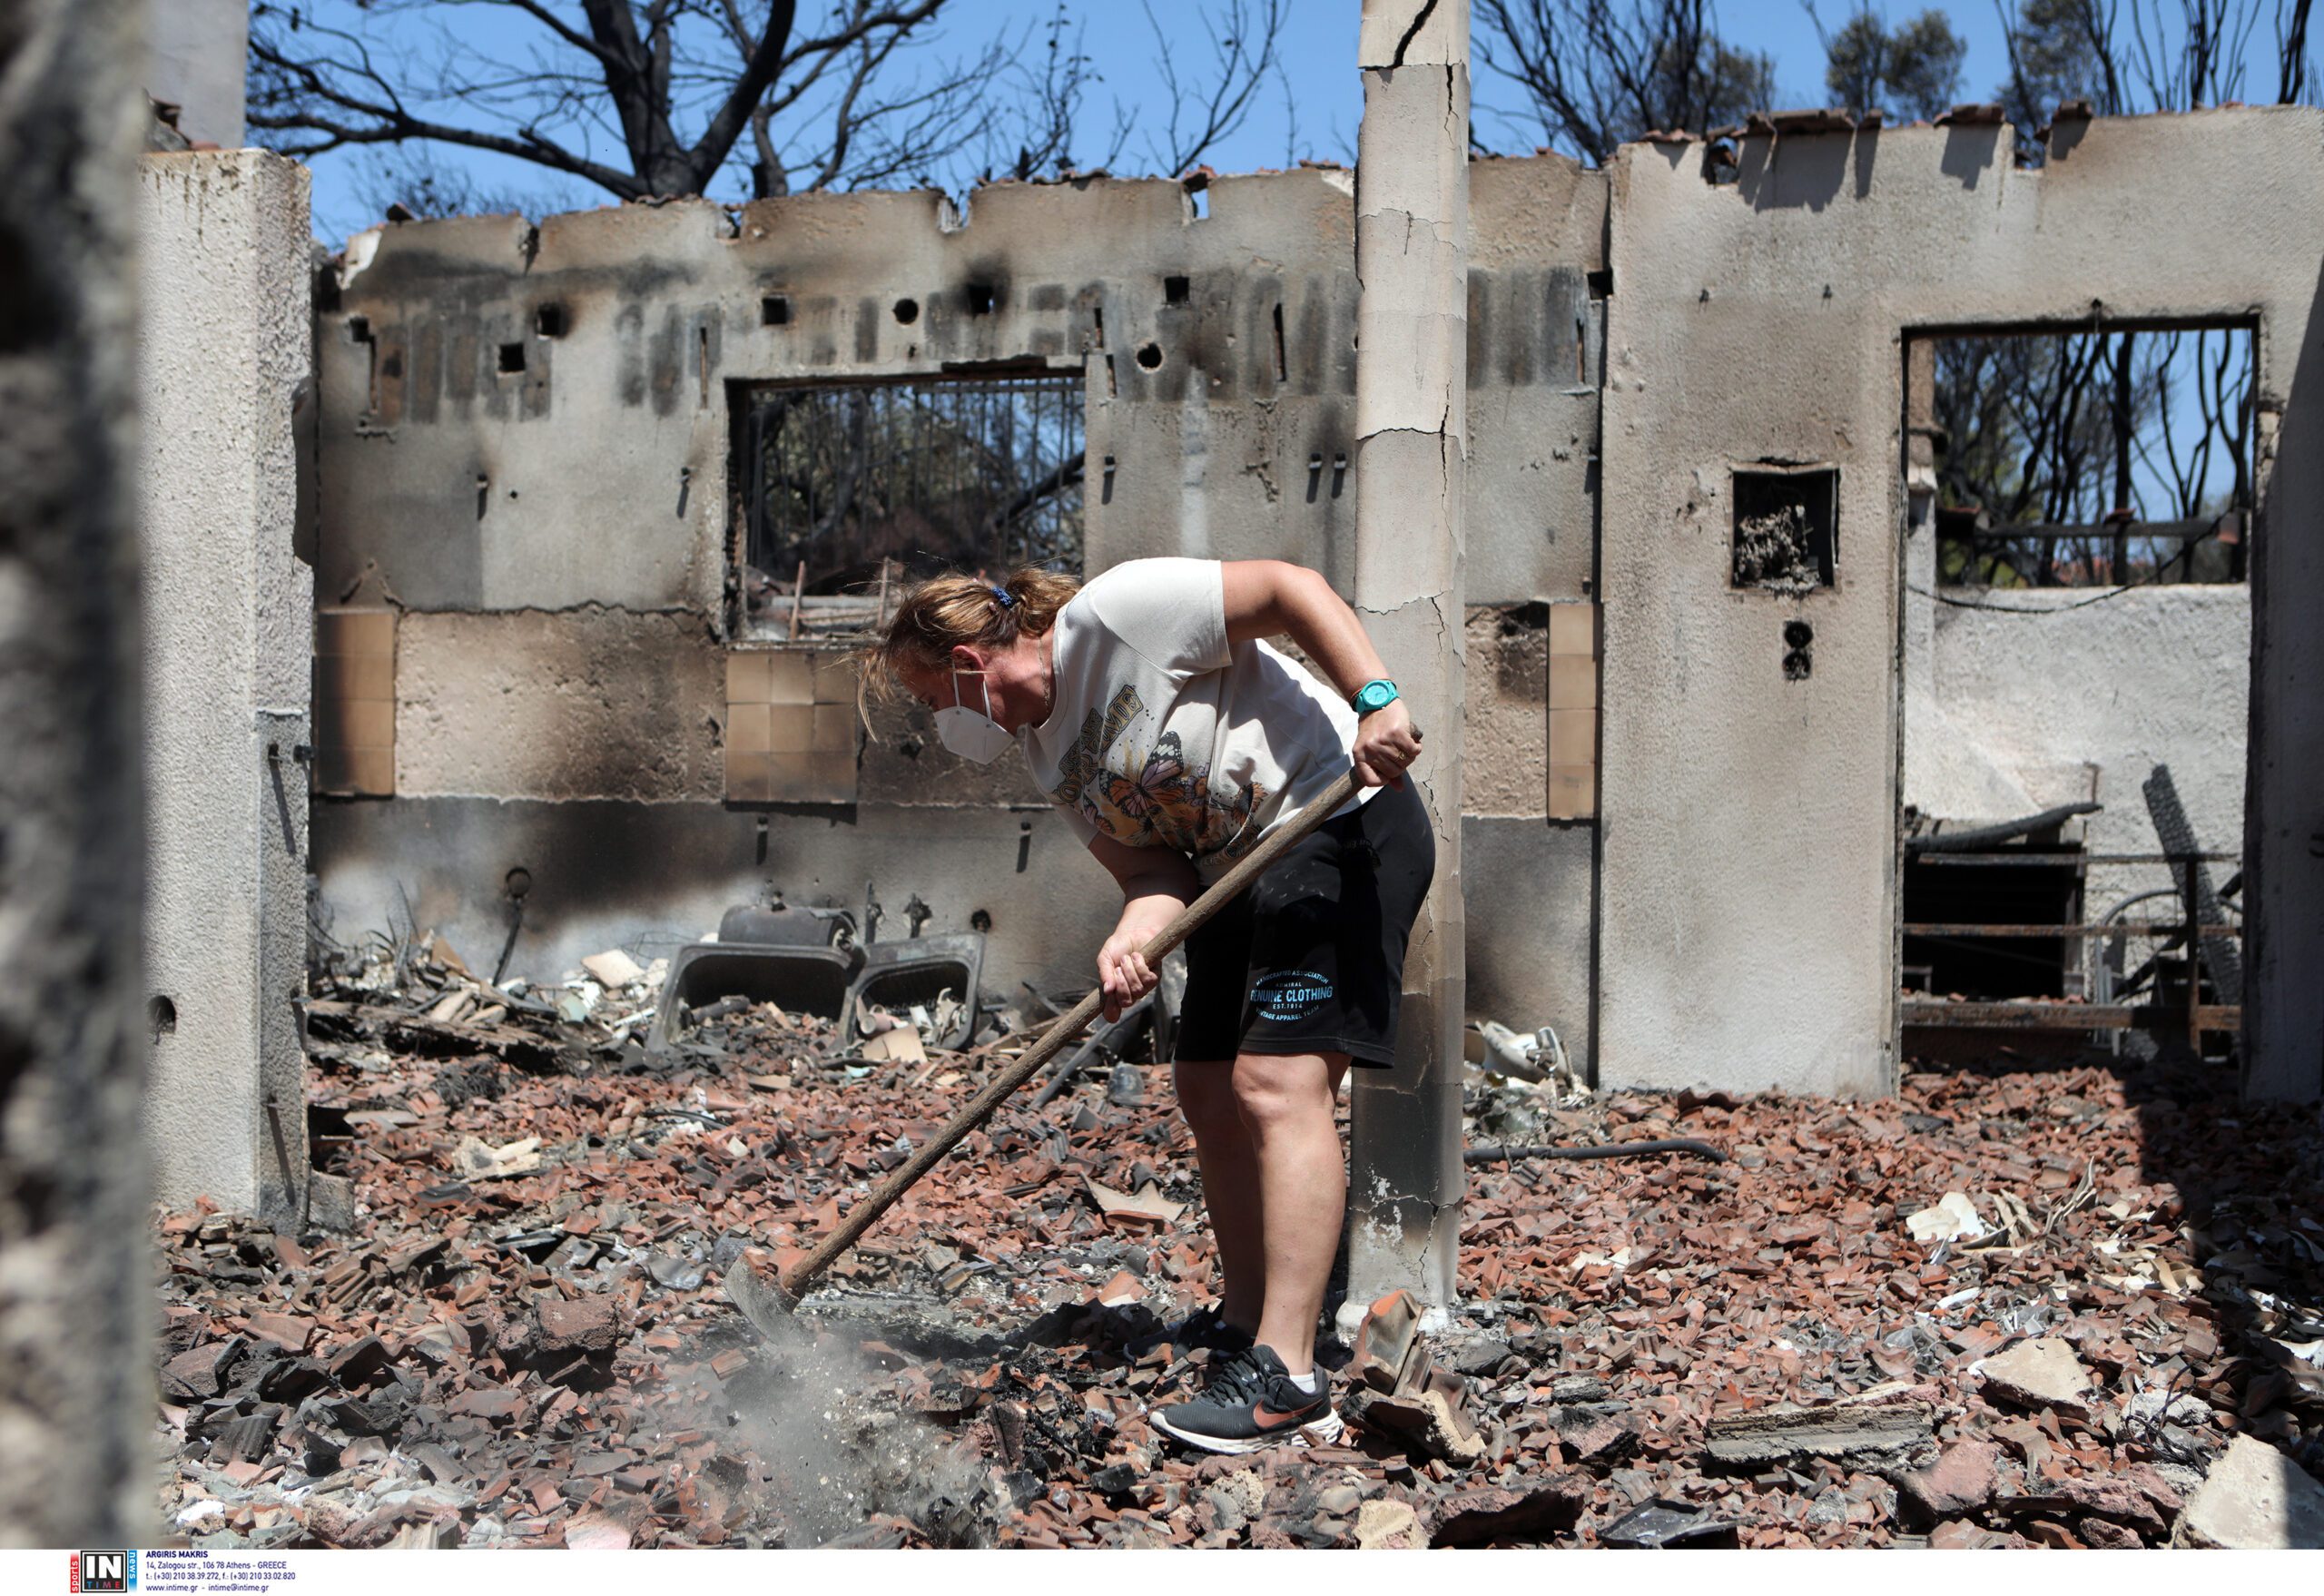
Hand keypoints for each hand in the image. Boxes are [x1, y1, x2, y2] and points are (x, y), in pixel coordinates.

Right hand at [1096, 898, 1179, 1021]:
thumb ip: (1104, 974)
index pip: (1112, 1012)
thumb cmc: (1117, 947)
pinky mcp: (1154, 978)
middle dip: (1121, 984)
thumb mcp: (1105, 958)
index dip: (1111, 1012)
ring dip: (1130, 972)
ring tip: (1126, 959)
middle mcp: (1128, 992)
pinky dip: (1140, 966)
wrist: (1133, 932)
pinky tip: (1137, 957)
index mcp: (1114, 992)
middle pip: (1126, 1002)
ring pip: (1138, 990)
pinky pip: (1149, 980)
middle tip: (1118, 968)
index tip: (1109, 1003)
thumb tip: (1107, 991)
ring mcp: (1142, 987)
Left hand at [1352, 698, 1421, 789]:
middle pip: (1393, 772)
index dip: (1383, 780)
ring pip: (1405, 762)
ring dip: (1409, 756)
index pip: (1370, 782)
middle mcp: (1370, 749)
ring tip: (1405, 745)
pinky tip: (1413, 741)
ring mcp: (1383, 741)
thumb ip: (1384, 770)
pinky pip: (1413, 751)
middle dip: (1400, 765)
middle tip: (1399, 752)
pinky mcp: (1397, 733)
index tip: (1387, 772)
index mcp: (1359, 755)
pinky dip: (1416, 748)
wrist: (1377, 701)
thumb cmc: (1375, 728)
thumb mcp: (1372, 749)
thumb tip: (1399, 788)